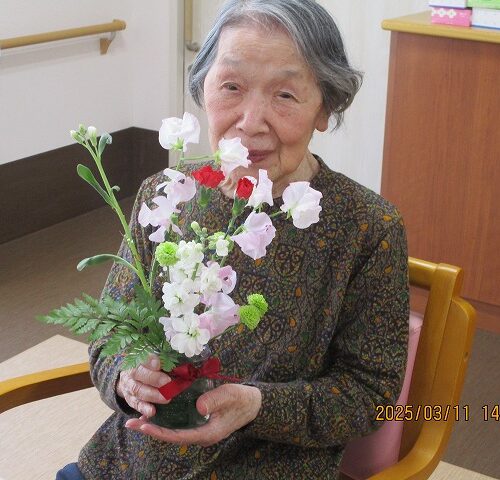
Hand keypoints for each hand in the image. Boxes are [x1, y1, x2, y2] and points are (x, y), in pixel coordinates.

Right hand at [116, 354, 170, 417]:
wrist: (130, 378)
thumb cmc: (148, 367)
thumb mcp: (153, 360)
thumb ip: (163, 361)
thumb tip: (179, 365)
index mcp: (137, 359)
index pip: (142, 357)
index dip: (149, 360)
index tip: (159, 364)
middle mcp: (131, 372)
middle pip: (138, 374)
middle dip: (154, 378)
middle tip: (168, 382)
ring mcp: (128, 386)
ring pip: (137, 390)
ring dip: (152, 395)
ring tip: (166, 398)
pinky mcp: (129, 399)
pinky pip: (135, 404)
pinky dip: (144, 408)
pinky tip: (152, 411)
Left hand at [125, 383, 261, 446]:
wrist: (252, 404)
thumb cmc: (242, 399)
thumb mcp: (230, 395)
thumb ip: (215, 399)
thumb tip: (198, 406)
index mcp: (207, 433)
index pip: (178, 435)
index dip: (159, 431)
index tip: (143, 425)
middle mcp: (201, 435)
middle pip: (171, 436)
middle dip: (151, 429)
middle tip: (130, 422)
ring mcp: (200, 430)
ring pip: (173, 431)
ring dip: (156, 425)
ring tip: (136, 419)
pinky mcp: (200, 423)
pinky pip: (179, 424)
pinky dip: (166, 419)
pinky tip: (156, 412)